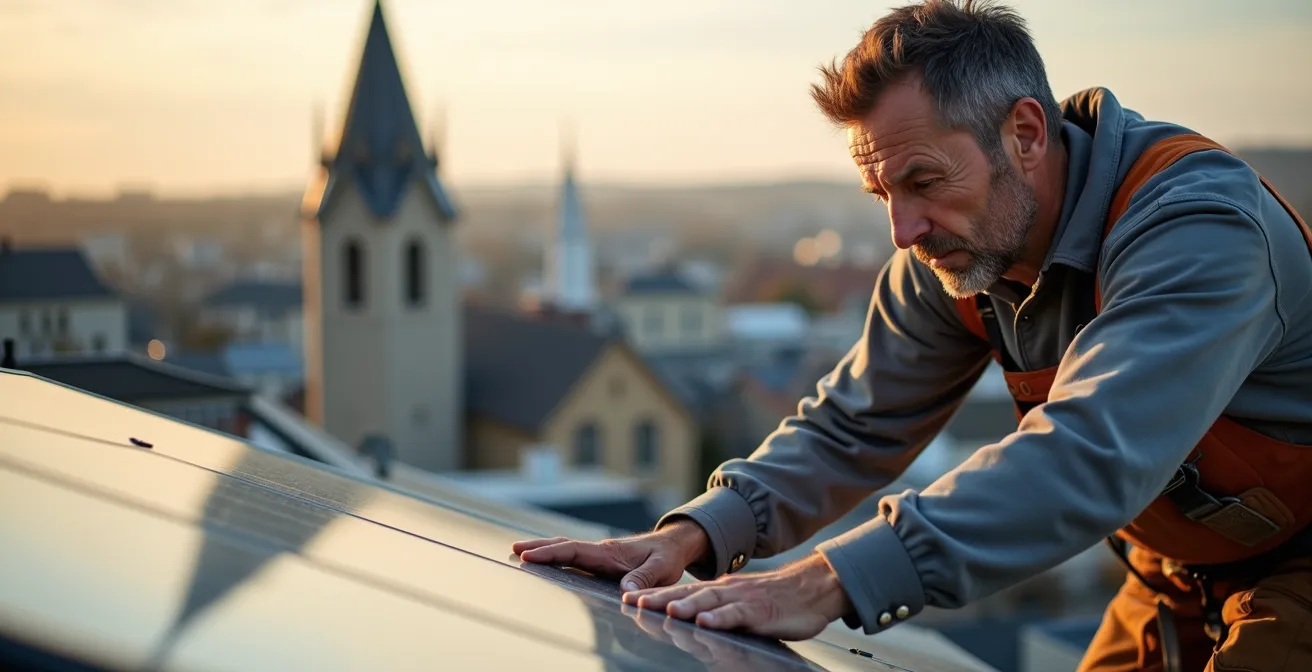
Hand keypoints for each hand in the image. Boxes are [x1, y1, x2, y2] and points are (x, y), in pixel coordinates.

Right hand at [512, 520, 710, 590]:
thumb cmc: (666, 558)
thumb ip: (643, 578)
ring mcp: (599, 554)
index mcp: (610, 552)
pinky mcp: (601, 559)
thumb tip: (625, 590)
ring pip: (567, 549)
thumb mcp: (661, 569)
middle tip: (514, 549)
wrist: (673, 545)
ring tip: (520, 551)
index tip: (529, 555)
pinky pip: (574, 556)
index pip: (575, 550)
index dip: (551, 553)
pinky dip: (556, 555)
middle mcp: (600, 550)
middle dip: (539, 547)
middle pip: (564, 546)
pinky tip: (546, 560)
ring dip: (544, 549)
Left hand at [623, 603, 774, 670]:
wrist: (812, 588)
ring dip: (688, 605)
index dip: (656, 594)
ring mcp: (742, 599)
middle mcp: (726, 591)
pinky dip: (721, 618)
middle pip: (689, 593)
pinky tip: (707, 622)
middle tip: (635, 601)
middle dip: (661, 598)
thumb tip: (691, 624)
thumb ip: (718, 612)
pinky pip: (738, 614)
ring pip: (710, 601)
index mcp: (719, 590)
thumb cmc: (775, 601)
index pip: (683, 591)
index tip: (629, 597)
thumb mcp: (741, 605)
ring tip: (668, 611)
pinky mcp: (760, 611)